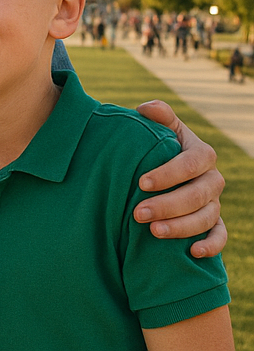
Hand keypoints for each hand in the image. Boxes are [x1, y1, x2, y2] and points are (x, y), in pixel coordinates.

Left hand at [134, 100, 226, 257]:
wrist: (161, 168)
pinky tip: (192, 252)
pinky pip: (221, 236)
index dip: (168, 174)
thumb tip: (147, 108)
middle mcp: (212, 179)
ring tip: (154, 232)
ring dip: (181, 227)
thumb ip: (157, 115)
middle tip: (138, 214)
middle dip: (167, 205)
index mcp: (201, 153)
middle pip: (197, 195)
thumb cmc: (157, 145)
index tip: (141, 183)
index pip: (191, 163)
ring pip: (206, 218)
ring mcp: (215, 202)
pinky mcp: (214, 222)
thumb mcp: (158, 127)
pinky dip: (211, 246)